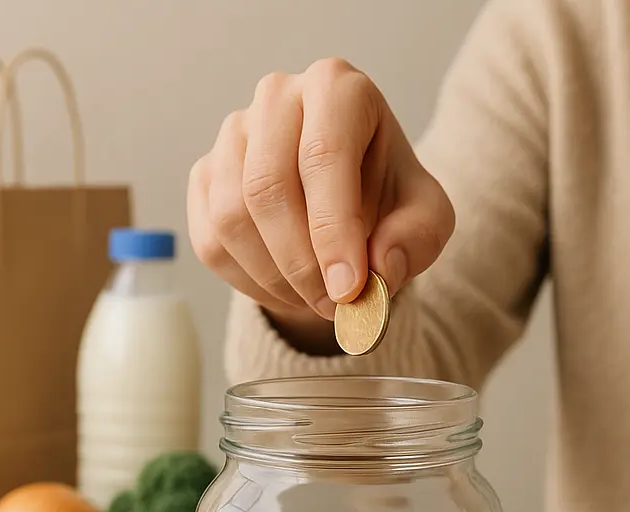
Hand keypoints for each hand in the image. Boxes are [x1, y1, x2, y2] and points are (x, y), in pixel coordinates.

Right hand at [187, 58, 453, 345]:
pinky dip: (249, 282)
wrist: (350, 203)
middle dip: (300, 263)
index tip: (347, 290)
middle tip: (331, 305)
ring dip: (275, 278)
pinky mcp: (205, 176)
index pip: (323, 156)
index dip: (333, 231)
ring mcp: (232, 135)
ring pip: (232, 218)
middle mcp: (277, 98)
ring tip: (313, 299)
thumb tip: (380, 269)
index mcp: (337, 88)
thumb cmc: (387, 199)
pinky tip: (285, 290)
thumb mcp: (425, 219)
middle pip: (267, 187)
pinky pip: (211, 241)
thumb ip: (414, 241)